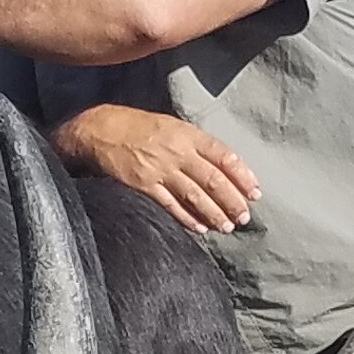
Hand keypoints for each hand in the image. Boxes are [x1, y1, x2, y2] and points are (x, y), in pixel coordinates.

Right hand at [53, 102, 256, 232]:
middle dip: (232, 200)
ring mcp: (160, 170)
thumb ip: (195, 144)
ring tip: (227, 226)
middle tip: (244, 216)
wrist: (99, 130)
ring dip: (214, 213)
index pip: (224, 156)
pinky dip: (187, 218)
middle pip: (213, 180)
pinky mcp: (144, 185)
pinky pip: (170, 206)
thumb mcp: (171, 125)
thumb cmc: (138, 126)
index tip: (255, 192)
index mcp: (188, 134)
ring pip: (195, 196)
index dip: (242, 176)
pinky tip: (199, 228)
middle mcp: (177, 152)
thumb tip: (221, 166)